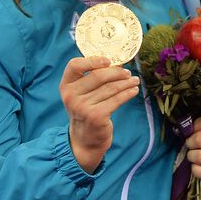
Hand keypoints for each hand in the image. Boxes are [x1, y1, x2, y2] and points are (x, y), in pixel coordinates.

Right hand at [60, 56, 140, 172]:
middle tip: (127, 72)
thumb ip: (88, 79)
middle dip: (117, 72)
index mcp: (65, 86)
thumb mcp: (79, 95)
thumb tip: (115, 63)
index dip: (92, 60)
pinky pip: (116, 99)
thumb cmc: (85, 111)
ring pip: (110, 88)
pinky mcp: (96, 116)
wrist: (84, 139)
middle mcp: (71, 96)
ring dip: (126, 82)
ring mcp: (83, 107)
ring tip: (134, 80)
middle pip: (98, 75)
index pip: (74, 65)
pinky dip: (128, 93)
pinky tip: (133, 90)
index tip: (108, 60)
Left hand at [186, 116, 200, 194]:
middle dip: (190, 141)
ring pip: (197, 156)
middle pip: (198, 139)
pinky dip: (195, 169)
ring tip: (195, 156)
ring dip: (191, 156)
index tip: (195, 130)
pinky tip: (199, 167)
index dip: (195, 125)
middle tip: (191, 144)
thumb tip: (193, 125)